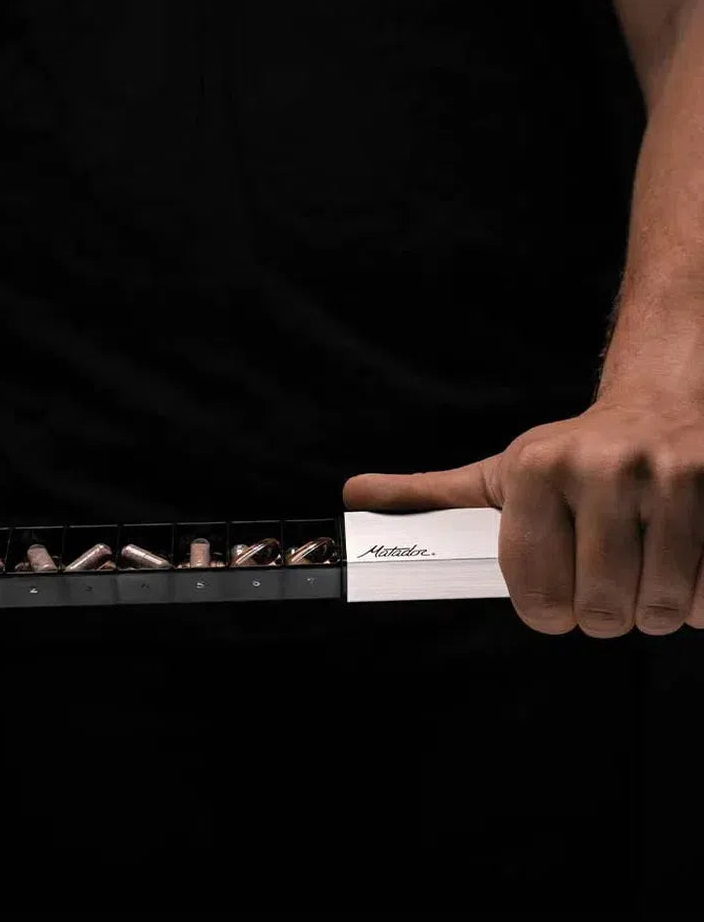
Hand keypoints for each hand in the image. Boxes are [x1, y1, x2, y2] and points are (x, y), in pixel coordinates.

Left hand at [343, 396, 702, 636]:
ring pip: (662, 607)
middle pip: (600, 609)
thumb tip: (352, 496)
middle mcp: (604, 468)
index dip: (545, 614)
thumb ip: (427, 497)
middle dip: (601, 614)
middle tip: (603, 584)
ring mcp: (674, 478)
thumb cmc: (571, 456)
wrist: (660, 407)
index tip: (553, 604)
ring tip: (644, 572)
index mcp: (538, 470)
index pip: (535, 593)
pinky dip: (701, 601)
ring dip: (654, 609)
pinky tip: (684, 563)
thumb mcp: (497, 474)